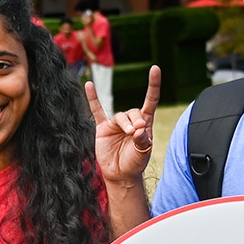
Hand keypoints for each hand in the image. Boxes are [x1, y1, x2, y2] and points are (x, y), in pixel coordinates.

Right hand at [90, 64, 159, 182]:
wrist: (120, 175)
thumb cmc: (134, 163)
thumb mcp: (143, 153)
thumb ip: (142, 141)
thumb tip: (139, 129)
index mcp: (145, 124)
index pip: (151, 100)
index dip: (153, 85)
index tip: (155, 68)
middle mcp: (131, 121)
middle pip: (134, 112)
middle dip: (136, 120)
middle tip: (136, 132)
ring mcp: (116, 124)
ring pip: (120, 116)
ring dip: (124, 123)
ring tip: (129, 133)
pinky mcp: (102, 128)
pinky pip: (97, 110)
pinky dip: (92, 98)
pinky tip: (88, 85)